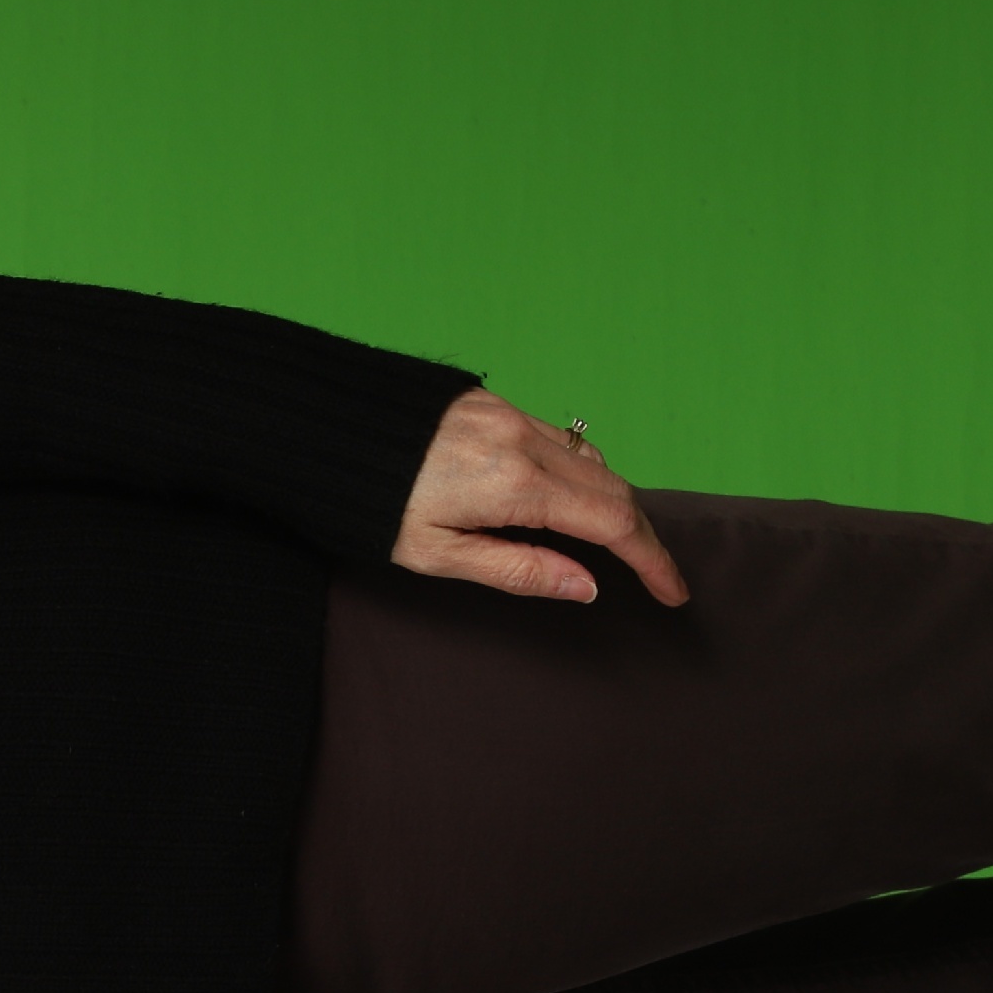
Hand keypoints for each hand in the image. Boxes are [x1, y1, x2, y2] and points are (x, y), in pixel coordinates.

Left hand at [396, 391, 689, 606]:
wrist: (321, 429)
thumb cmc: (367, 503)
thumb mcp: (436, 554)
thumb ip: (517, 570)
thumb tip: (585, 586)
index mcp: (514, 485)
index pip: (612, 524)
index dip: (651, 560)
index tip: (671, 591)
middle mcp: (524, 442)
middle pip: (613, 489)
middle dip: (640, 534)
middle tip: (653, 575)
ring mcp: (512, 416)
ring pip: (590, 460)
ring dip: (613, 501)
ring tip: (617, 544)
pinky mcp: (496, 402)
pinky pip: (559, 440)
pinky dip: (580, 472)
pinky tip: (569, 499)